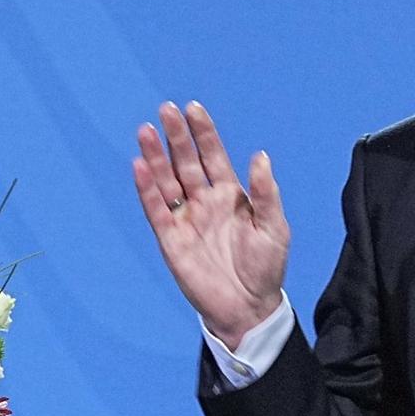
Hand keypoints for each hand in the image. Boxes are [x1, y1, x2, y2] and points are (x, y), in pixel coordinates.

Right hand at [132, 101, 289, 345]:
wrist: (248, 307)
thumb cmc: (265, 267)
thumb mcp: (274, 227)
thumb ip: (265, 193)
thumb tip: (260, 156)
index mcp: (230, 194)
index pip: (213, 155)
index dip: (203, 133)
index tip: (193, 108)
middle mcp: (204, 201)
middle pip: (186, 162)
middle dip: (176, 137)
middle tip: (166, 110)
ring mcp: (185, 218)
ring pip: (167, 181)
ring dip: (156, 157)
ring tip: (145, 132)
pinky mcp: (170, 239)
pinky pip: (156, 210)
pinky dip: (147, 189)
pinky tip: (140, 167)